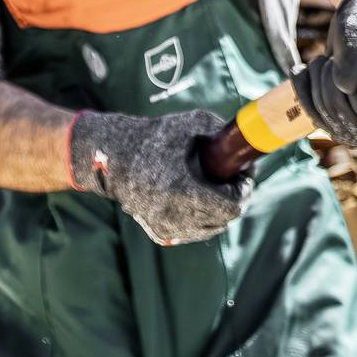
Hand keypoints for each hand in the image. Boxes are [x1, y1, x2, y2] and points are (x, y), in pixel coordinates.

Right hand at [68, 107, 253, 245]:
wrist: (112, 158)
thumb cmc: (151, 139)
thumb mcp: (187, 124)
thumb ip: (217, 128)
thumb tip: (241, 137)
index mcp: (185, 192)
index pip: (232, 205)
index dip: (244, 189)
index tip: (243, 173)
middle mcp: (176, 216)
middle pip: (224, 219)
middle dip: (234, 198)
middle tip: (235, 179)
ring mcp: (167, 228)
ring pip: (210, 229)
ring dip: (220, 211)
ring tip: (218, 188)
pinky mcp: (159, 232)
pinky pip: (192, 232)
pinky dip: (202, 220)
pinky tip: (200, 200)